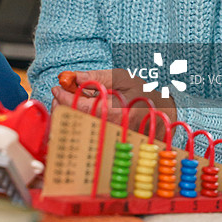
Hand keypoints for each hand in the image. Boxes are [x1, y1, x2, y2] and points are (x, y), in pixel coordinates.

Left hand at [51, 68, 176, 138]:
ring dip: (70, 115)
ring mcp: (113, 140)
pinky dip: (80, 124)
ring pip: (83, 130)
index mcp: (118, 111)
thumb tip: (75, 76)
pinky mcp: (113, 145)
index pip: (83, 107)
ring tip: (66, 101)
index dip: (66, 97)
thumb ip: (97, 77)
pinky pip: (90, 135)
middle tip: (58, 95)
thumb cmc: (143, 91)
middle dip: (64, 107)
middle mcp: (115, 129)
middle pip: (79, 122)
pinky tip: (78, 113)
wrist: (165, 111)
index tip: (57, 87)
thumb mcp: (122, 78)